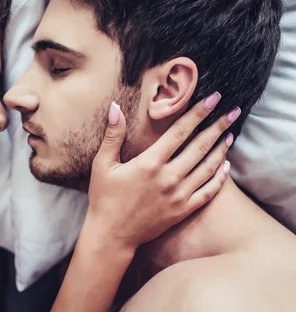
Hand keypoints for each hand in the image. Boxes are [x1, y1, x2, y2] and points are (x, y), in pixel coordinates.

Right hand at [87, 92, 237, 249]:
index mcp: (150, 163)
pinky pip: (208, 191)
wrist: (112, 234)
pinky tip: (226, 166)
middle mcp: (169, 177)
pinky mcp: (183, 210)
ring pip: (208, 168)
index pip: (179, 132)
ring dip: (221, 149)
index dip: (197, 113)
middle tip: (232, 111)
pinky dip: (219, 177)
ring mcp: (179, 195)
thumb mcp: (102, 164)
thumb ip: (112, 135)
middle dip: (217, 126)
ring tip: (230, 134)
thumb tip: (115, 107)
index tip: (212, 98)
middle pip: (200, 147)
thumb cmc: (104, 197)